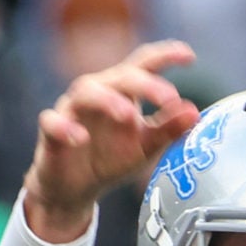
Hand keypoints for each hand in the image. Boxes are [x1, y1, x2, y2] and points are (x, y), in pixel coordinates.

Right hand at [22, 41, 199, 242]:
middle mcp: (97, 92)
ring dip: (108, 101)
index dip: (165, 55)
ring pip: (85, 91)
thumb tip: (194, 111)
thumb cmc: (110, 159)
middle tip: (169, 99)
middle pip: (119, 76)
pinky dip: (65, 127)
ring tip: (129, 116)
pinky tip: (80, 139)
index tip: (189, 56)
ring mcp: (71, 110)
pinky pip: (51, 121)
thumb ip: (168, 129)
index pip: (143, 64)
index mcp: (123, 92)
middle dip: (145, 84)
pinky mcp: (50, 131)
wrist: (75, 190)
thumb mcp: (145, 147)